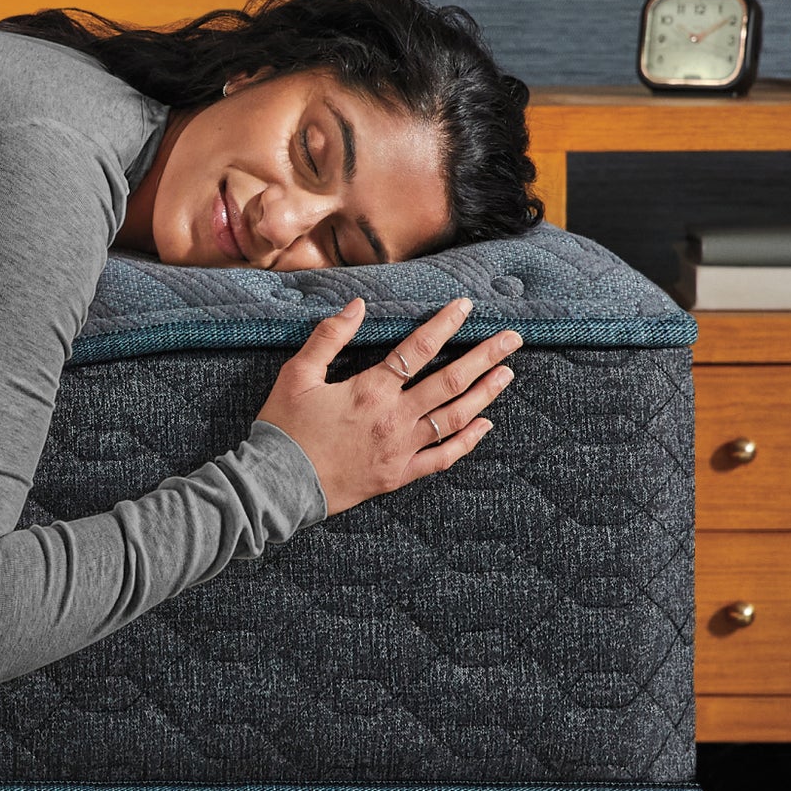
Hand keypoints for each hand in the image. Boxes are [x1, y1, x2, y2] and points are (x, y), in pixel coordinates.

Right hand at [257, 297, 520, 515]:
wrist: (278, 485)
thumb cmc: (285, 428)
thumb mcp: (297, 374)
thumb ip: (328, 337)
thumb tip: (357, 305)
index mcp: (371, 389)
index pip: (418, 348)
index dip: (445, 324)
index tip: (467, 306)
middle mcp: (394, 417)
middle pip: (451, 381)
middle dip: (485, 357)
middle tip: (513, 339)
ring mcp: (401, 448)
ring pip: (455, 418)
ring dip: (485, 394)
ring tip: (508, 374)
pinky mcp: (399, 474)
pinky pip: (442, 458)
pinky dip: (467, 442)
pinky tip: (485, 426)